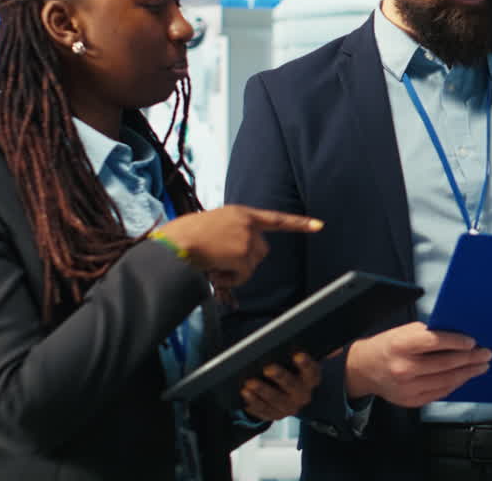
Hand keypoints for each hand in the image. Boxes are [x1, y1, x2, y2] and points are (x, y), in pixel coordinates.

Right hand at [155, 205, 322, 287]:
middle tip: (220, 262)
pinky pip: (243, 275)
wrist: (171, 243)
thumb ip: (230, 232)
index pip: (276, 218)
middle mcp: (247, 223)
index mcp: (240, 213)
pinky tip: (214, 271)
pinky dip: (229, 279)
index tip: (319, 225)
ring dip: (234, 271)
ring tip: (212, 264)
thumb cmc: (181, 237)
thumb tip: (239, 254)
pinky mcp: (243, 254)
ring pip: (252, 265)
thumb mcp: (211, 224)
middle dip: (245, 261)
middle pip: (262, 251)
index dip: (298, 223)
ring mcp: (247, 238)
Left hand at [240, 352, 320, 420]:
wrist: (288, 394)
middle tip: (268, 368)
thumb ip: (298, 354)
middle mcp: (303, 395)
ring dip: (263, 391)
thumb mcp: (297, 362)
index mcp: (311, 379)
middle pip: (292, 386)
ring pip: (276, 399)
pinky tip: (245, 393)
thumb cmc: (290, 370)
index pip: (311, 370)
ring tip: (250, 382)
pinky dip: (254, 402)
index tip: (298, 355)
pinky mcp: (275, 415)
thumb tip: (300, 343)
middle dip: (280, 377)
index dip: (306, 364)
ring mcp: (289, 407)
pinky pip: (263, 410)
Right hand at [344, 322, 491, 407]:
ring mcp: (407, 388)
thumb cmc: (388, 346)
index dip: (456, 342)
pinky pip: (440, 392)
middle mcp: (404, 367)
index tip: (472, 342)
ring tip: (481, 366)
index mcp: (401, 344)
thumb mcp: (403, 332)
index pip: (434, 341)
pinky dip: (455, 384)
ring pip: (446, 381)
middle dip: (470, 359)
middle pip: (445, 364)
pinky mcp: (411, 401)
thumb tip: (458, 336)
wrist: (364, 369)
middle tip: (486, 354)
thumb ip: (428, 333)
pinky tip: (464, 376)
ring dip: (467, 373)